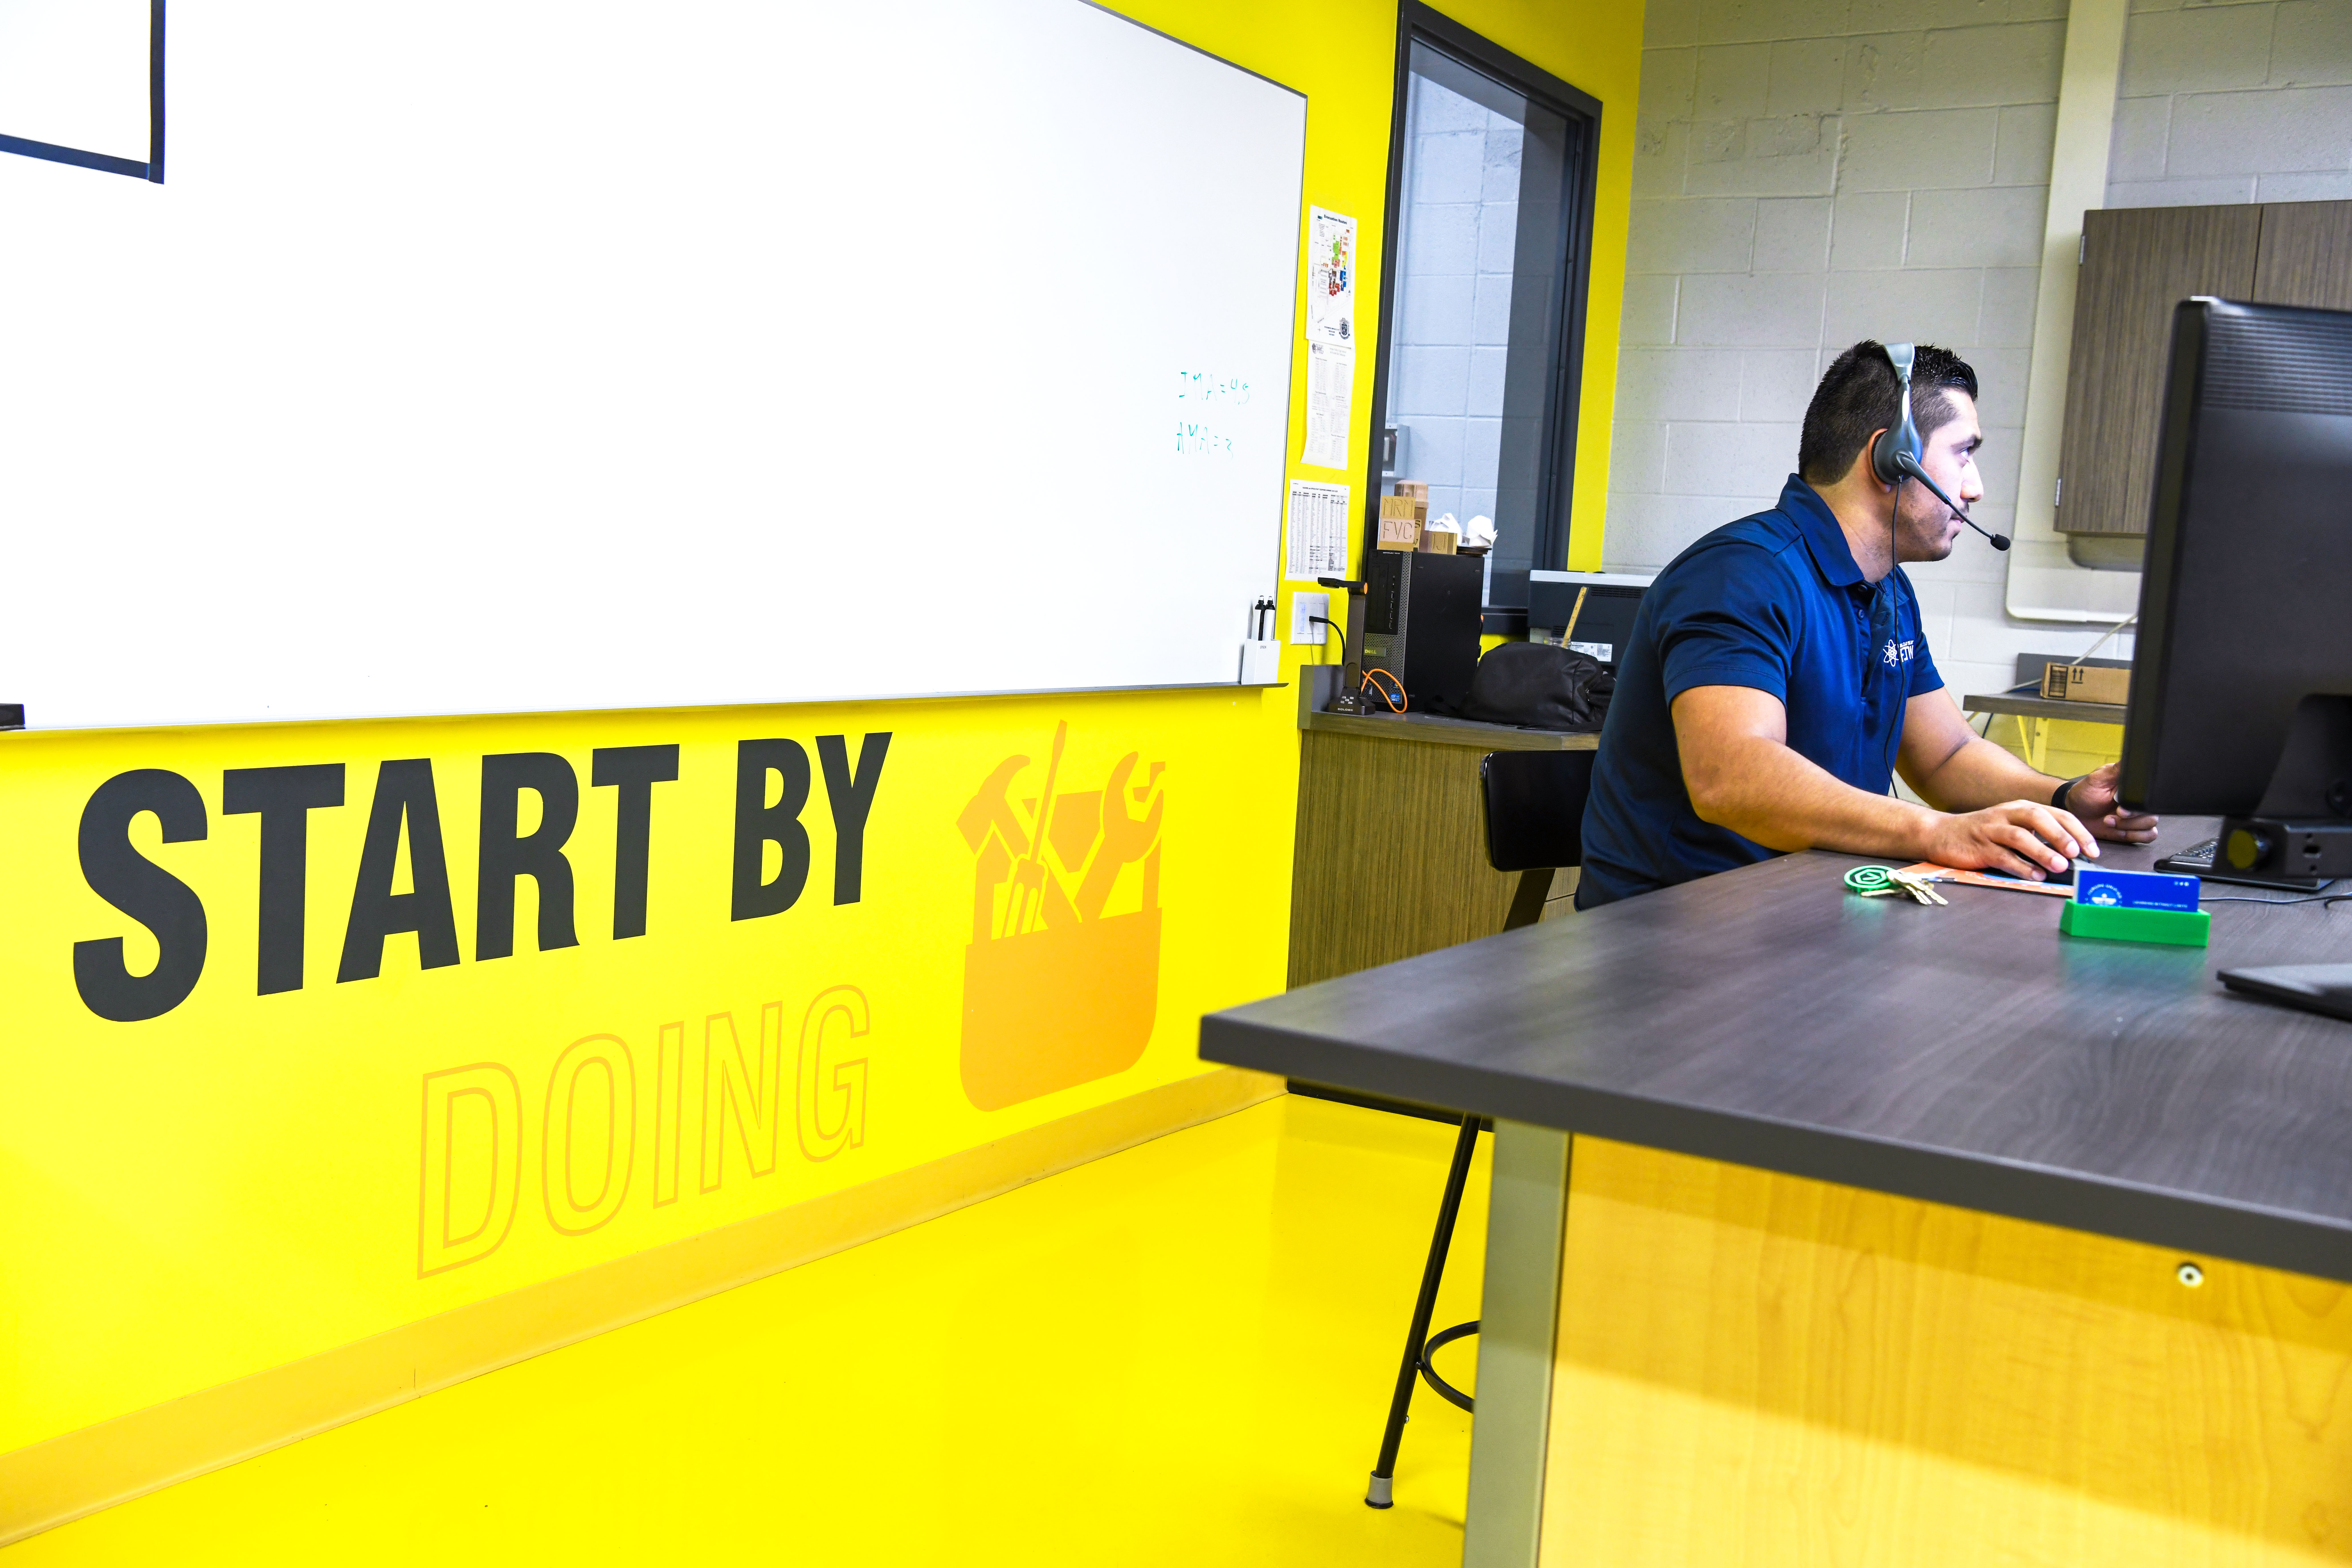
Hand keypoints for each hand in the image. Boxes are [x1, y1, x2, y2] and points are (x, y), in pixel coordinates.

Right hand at [1920, 800, 2098, 879]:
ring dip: (2042, 851)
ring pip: (2020, 837)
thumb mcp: (2012, 826)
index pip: (2056, 814)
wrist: (1941, 834)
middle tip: (2076, 852)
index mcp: (2020, 808)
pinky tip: (2035, 877)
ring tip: (2060, 866)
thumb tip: (2070, 854)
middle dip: (2060, 835)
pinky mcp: (1978, 848)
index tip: (2093, 850)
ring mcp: (1991, 830)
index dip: (2077, 831)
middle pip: (2038, 818)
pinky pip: (2002, 856)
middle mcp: (2007, 815)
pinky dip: (2020, 867)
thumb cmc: (1982, 833)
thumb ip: (2037, 835)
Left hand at [2062, 762, 2159, 843]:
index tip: (2121, 808)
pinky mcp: (2134, 829)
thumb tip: (2135, 756)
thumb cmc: (2085, 793)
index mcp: (2135, 787)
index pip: (2151, 795)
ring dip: (2129, 827)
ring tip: (2109, 821)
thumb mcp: (2098, 778)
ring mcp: (2138, 816)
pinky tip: (2117, 830)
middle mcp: (2139, 801)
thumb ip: (2116, 770)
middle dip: (2131, 818)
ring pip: (2151, 825)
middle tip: (2113, 815)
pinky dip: (2133, 835)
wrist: (2076, 812)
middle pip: (2153, 813)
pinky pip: (2147, 836)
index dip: (2137, 805)